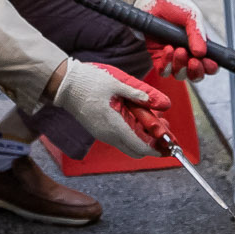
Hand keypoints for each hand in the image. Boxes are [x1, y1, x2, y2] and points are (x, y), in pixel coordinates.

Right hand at [52, 59, 172, 155]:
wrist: (64, 85)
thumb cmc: (88, 82)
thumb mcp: (117, 83)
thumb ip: (138, 94)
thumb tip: (160, 102)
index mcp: (114, 125)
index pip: (141, 147)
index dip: (158, 148)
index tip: (170, 143)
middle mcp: (108, 135)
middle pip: (136, 151)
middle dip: (152, 144)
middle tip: (163, 129)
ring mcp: (102, 135)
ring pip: (128, 145)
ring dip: (142, 138)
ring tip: (153, 120)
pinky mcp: (99, 130)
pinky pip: (120, 138)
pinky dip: (132, 133)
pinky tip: (137, 117)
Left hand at [133, 0, 217, 77]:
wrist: (154, 0)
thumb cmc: (175, 6)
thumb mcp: (192, 16)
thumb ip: (197, 34)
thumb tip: (202, 52)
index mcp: (200, 46)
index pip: (209, 64)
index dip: (210, 67)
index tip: (209, 63)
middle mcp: (187, 55)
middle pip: (195, 75)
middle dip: (196, 71)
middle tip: (193, 60)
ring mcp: (173, 58)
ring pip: (180, 74)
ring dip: (180, 65)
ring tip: (179, 50)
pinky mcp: (158, 57)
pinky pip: (163, 70)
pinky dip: (166, 63)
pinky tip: (168, 49)